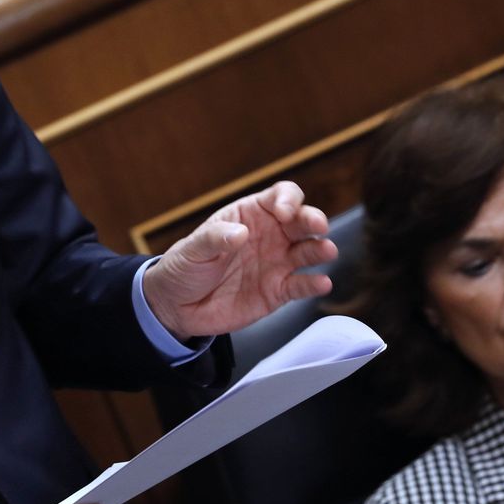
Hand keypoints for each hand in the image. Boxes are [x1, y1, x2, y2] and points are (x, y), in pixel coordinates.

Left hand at [142, 181, 335, 341]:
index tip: (283, 212)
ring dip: (320, 249)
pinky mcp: (277, 291)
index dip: (287, 199)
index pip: (280, 197)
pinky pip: (301, 285)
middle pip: (301, 221)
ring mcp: (276, 263)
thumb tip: (240, 233)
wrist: (177, 305)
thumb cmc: (184, 267)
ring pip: (308, 251)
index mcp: (250, 215)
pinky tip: (321, 283)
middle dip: (313, 219)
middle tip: (318, 226)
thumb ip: (214, 238)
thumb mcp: (192, 249)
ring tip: (326, 251)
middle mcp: (270, 236)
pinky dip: (314, 284)